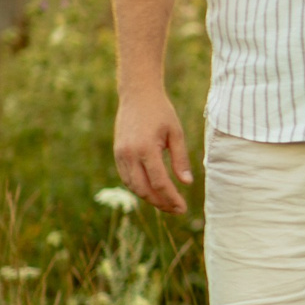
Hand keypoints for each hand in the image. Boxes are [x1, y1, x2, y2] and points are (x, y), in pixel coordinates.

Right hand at [113, 89, 192, 213]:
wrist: (137, 95)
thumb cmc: (161, 112)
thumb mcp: (177, 133)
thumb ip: (181, 159)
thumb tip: (187, 183)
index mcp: (146, 148)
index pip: (159, 183)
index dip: (171, 199)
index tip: (182, 208)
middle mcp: (130, 154)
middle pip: (144, 189)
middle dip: (160, 203)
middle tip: (176, 209)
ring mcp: (120, 154)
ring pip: (133, 186)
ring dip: (148, 198)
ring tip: (166, 203)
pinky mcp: (117, 153)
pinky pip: (127, 177)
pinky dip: (139, 187)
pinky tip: (152, 191)